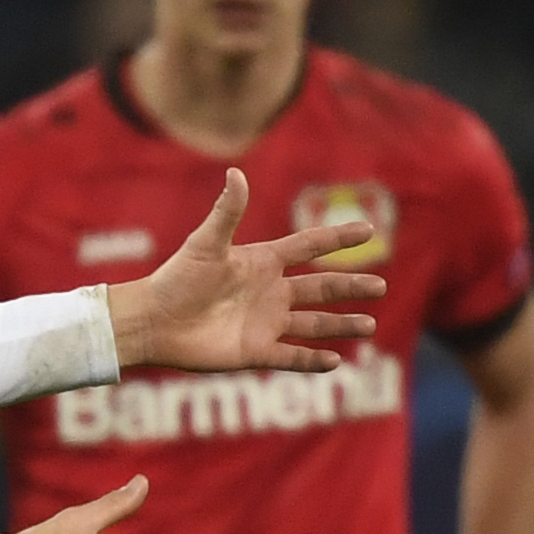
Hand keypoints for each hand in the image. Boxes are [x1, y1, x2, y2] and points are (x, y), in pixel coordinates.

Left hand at [104, 169, 380, 373]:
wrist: (153, 321)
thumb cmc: (175, 278)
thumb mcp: (205, 243)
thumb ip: (227, 212)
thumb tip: (236, 173)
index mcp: (262, 262)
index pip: (309, 246)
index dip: (338, 239)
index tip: (369, 230)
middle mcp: (270, 292)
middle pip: (321, 287)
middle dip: (351, 286)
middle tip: (380, 285)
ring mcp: (266, 323)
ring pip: (314, 324)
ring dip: (341, 324)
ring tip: (370, 325)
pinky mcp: (256, 351)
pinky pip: (292, 356)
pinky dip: (313, 360)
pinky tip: (336, 360)